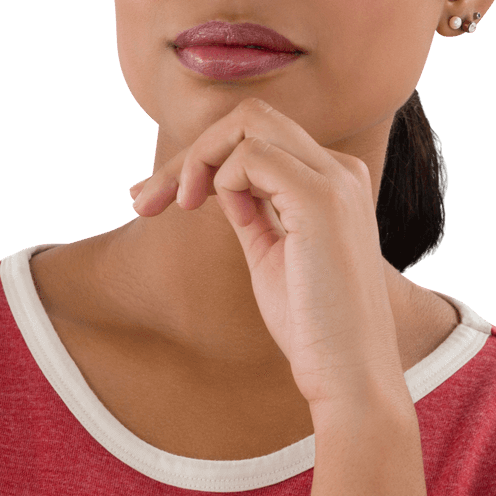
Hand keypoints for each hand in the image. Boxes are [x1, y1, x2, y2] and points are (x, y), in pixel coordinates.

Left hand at [128, 97, 408, 412]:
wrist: (349, 376)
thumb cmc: (312, 328)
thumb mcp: (271, 255)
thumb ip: (252, 212)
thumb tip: (213, 183)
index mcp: (332, 181)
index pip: (258, 139)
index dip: (199, 158)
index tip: (151, 198)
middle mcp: (339, 171)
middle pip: (250, 118)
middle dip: (190, 151)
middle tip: (146, 201)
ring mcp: (335, 180)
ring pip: (248, 122)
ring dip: (196, 158)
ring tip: (176, 205)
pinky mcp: (322, 199)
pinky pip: (250, 156)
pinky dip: (220, 180)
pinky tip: (221, 215)